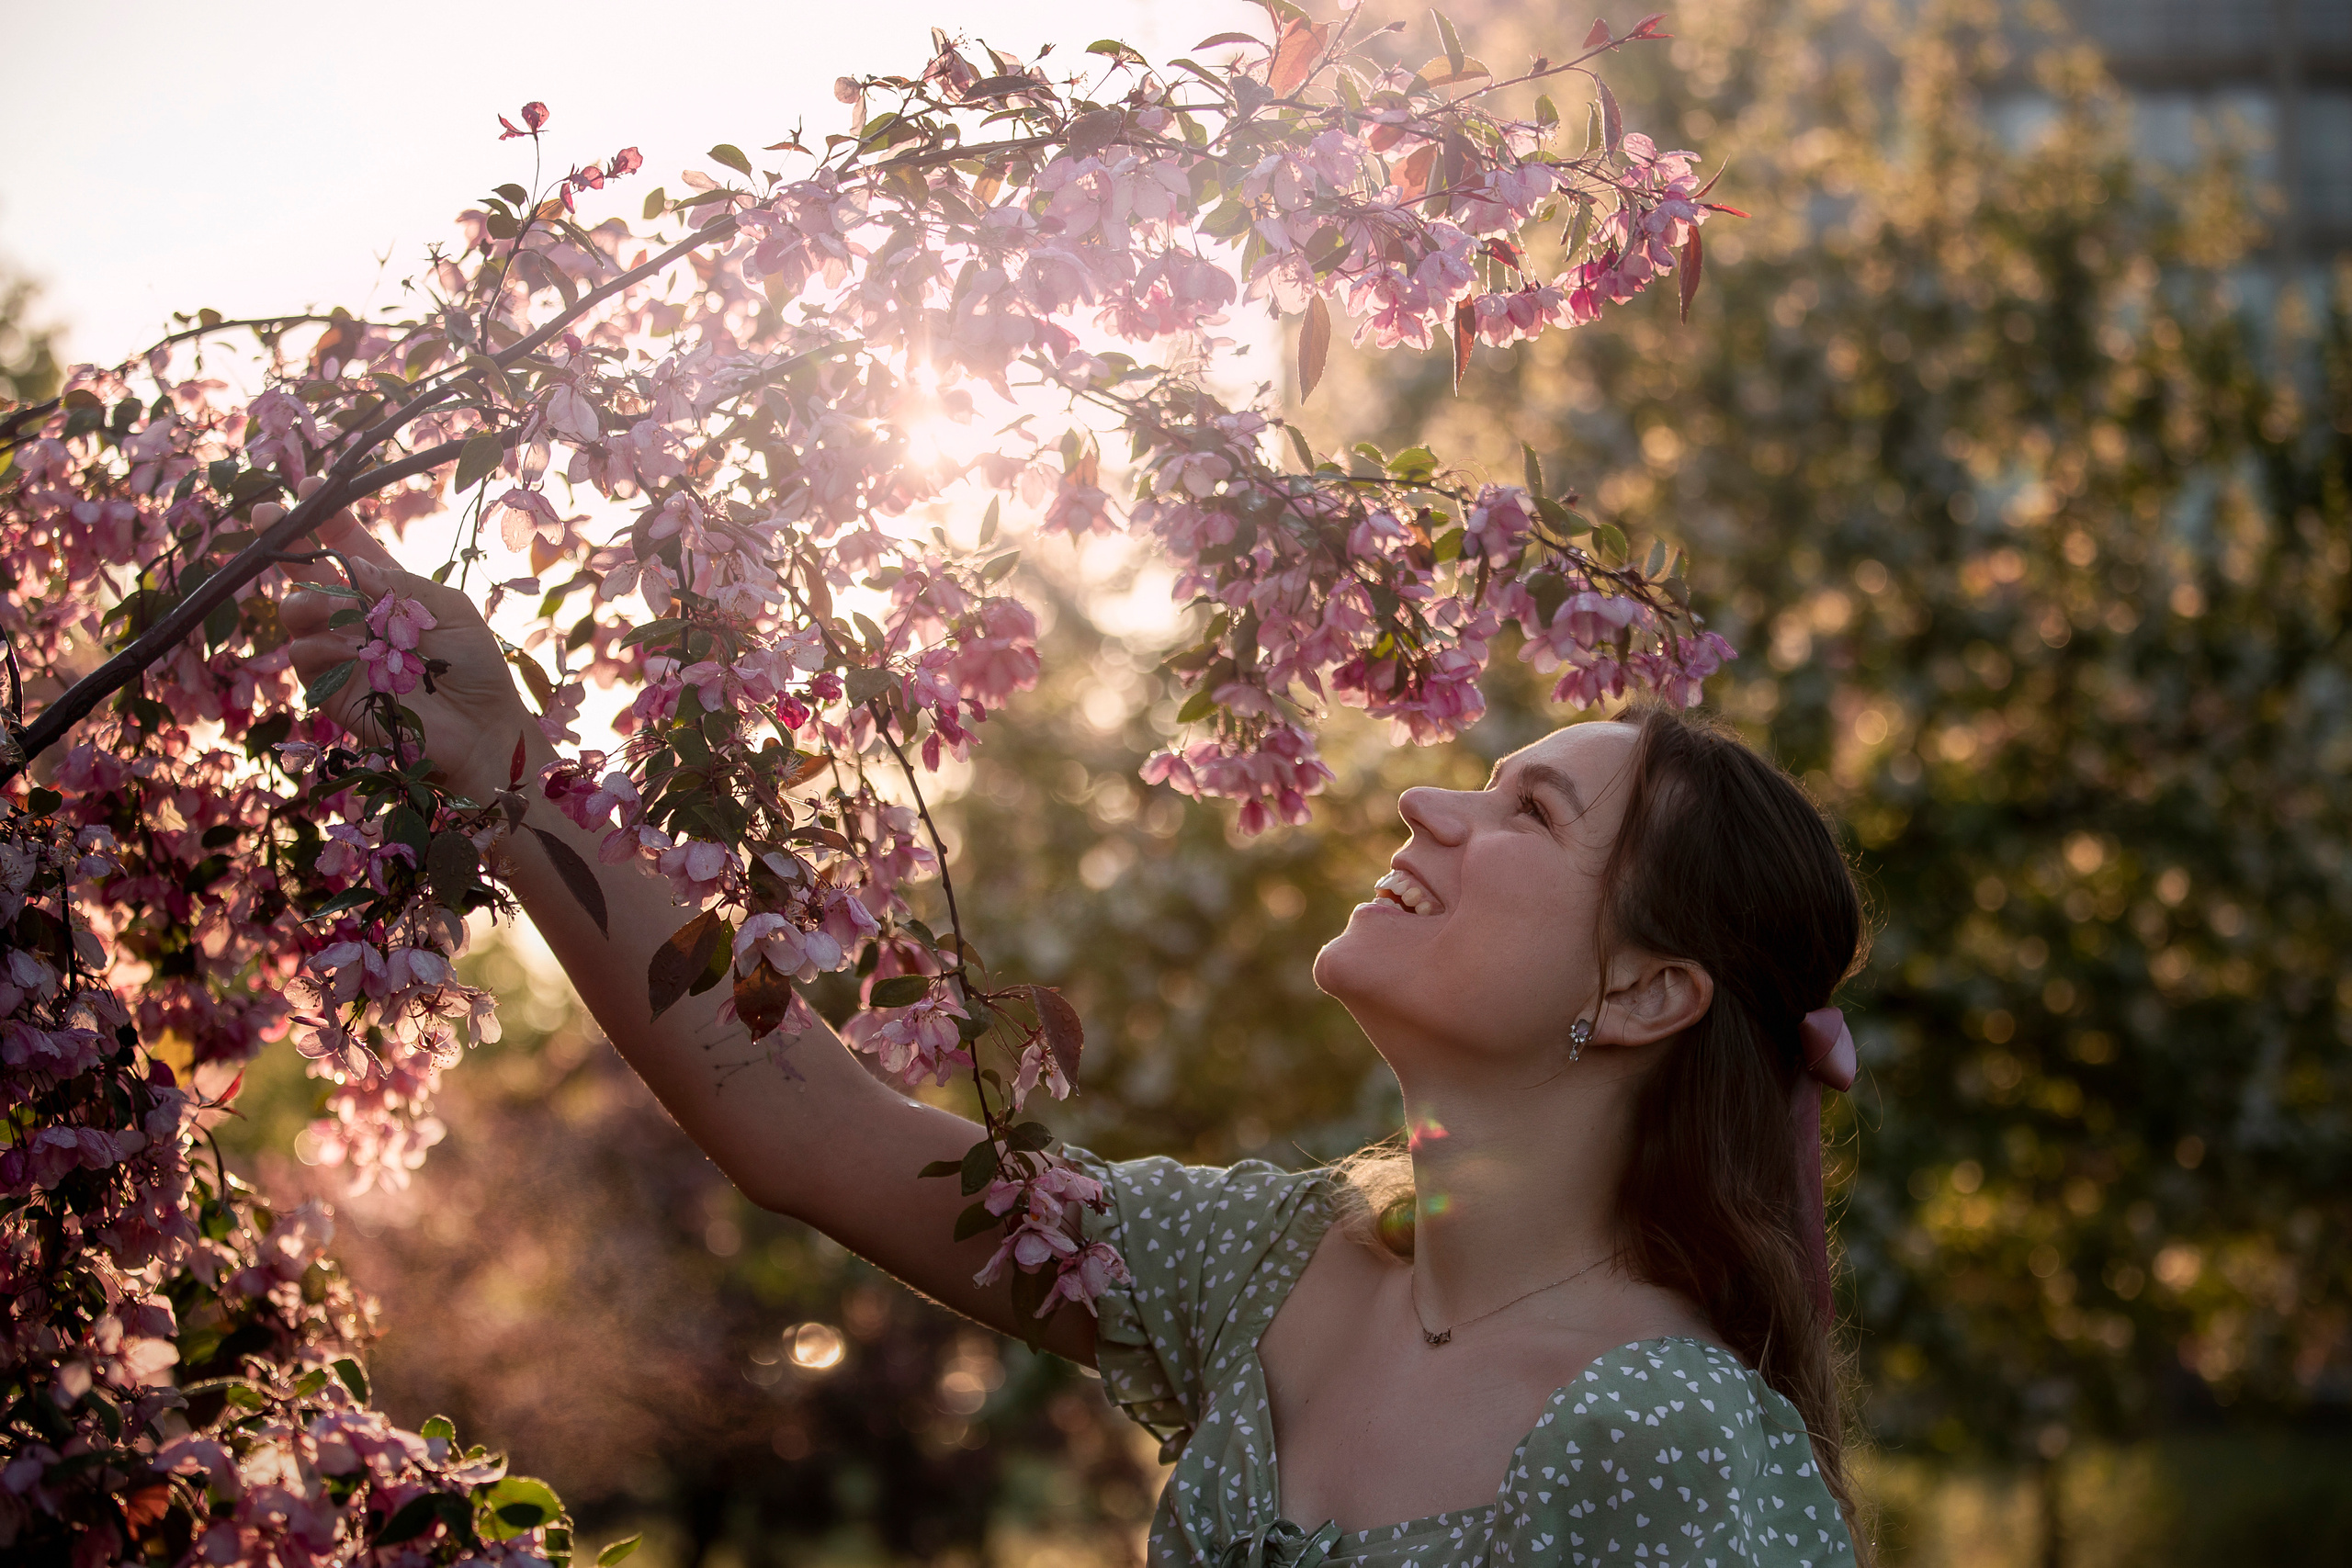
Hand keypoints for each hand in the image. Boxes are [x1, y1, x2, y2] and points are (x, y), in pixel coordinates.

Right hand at [278, 490, 541, 801]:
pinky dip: (318, 647)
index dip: (327, 518)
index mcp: (387, 592)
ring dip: (307, 600)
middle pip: (308, 574)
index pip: (347, 547)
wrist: (482, 728)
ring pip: (296, 612)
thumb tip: (352, 563)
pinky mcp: (333, 689)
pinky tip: (343, 649)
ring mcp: (341, 652)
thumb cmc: (475, 667)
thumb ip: (402, 585)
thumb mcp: (450, 612)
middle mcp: (357, 618)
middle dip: (285, 542)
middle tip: (268, 519)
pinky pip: (304, 658)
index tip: (311, 487)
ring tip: (336, 607)